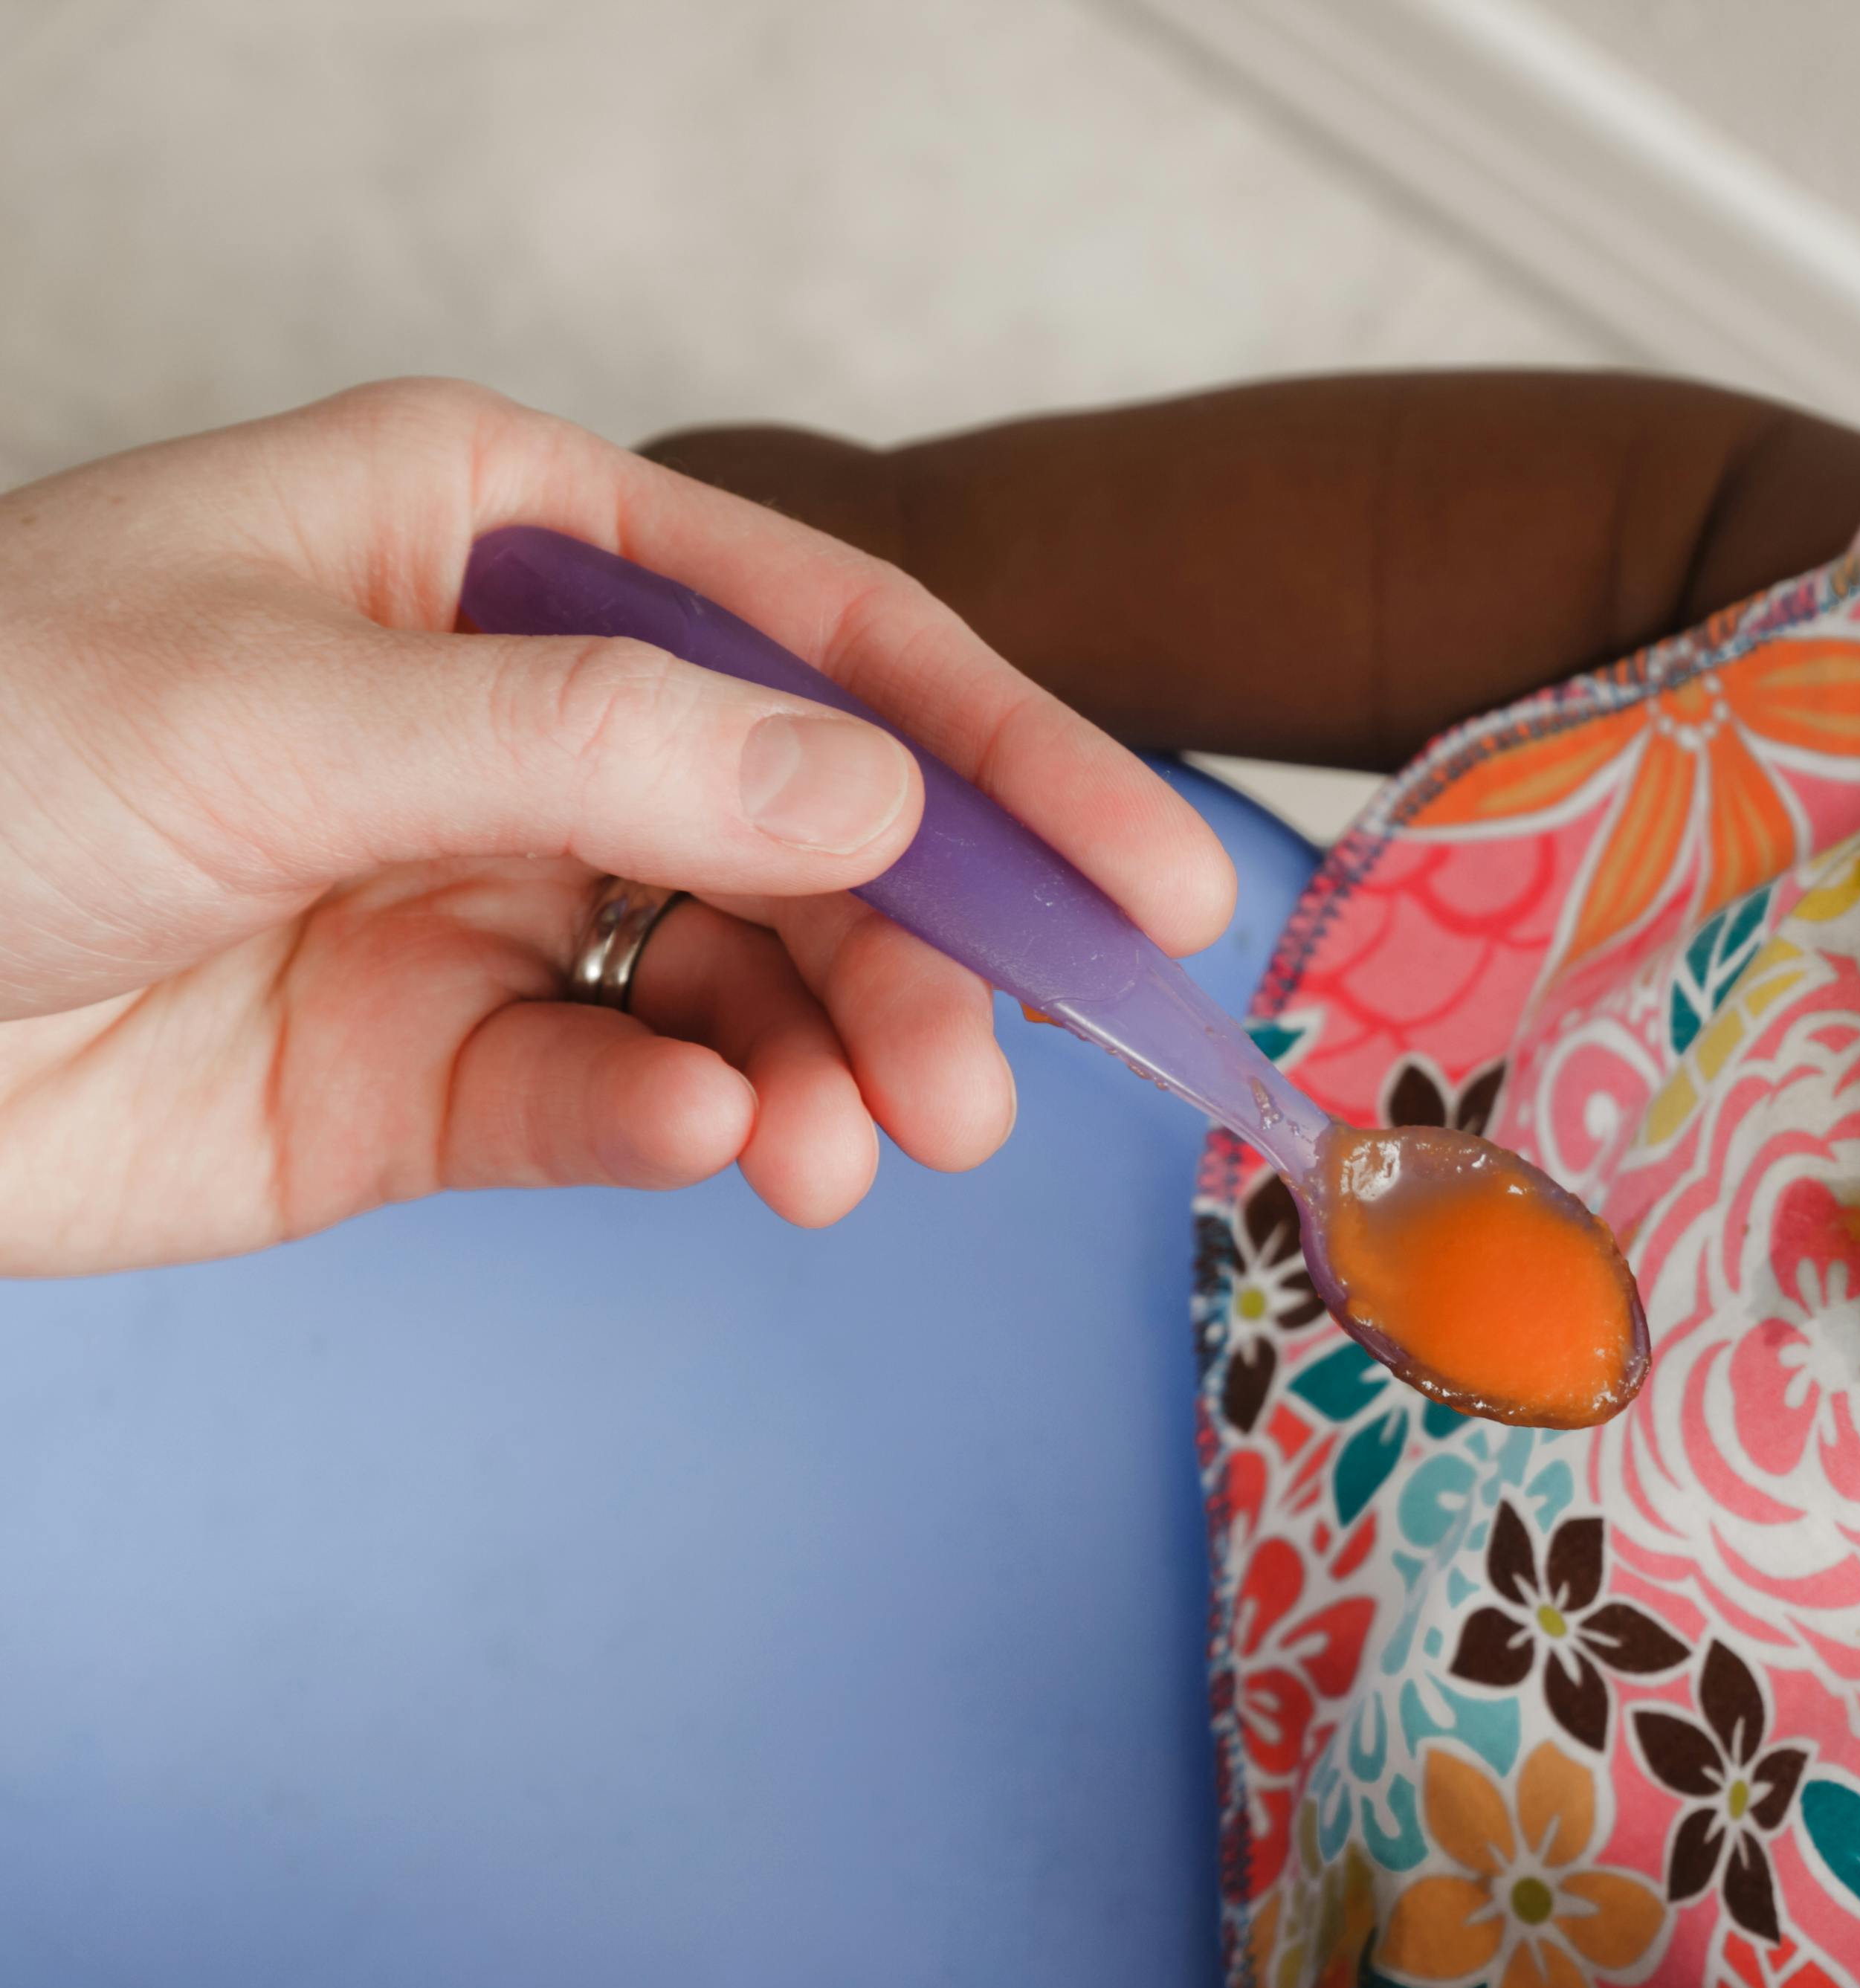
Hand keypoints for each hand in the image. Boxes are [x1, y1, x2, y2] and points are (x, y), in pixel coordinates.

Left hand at [0, 379, 1234, 1269]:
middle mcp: (521, 717)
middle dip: (928, 958)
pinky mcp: (440, 1073)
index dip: (1003, 759)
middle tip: (993, 1089)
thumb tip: (884, 798)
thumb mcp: (294, 712)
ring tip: (865, 1155)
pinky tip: (717, 1154)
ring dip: (836, 1071)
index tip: (1150, 884)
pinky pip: (626, 1101)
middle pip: (819, 833)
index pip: (819, 638)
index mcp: (497, 544)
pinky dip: (693, 1133)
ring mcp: (490, 901)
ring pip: (752, 986)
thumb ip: (609, 751)